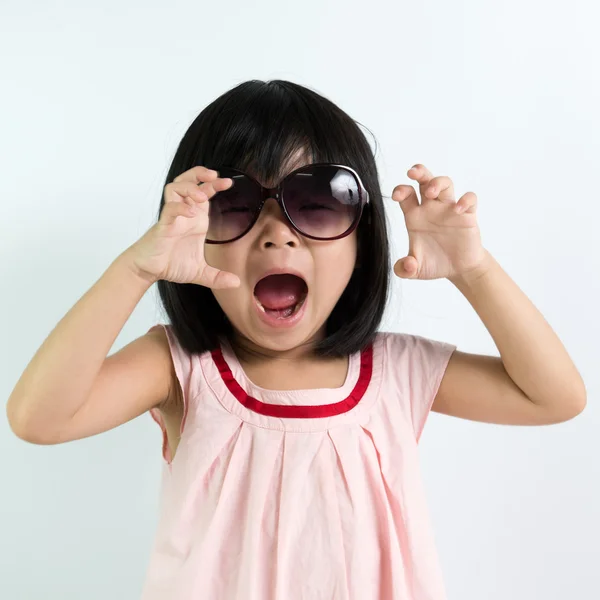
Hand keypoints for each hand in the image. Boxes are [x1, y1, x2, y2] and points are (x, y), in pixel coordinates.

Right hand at [125, 166, 239, 287]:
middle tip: (215, 176)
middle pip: (189, 181)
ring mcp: (172, 217)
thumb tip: (236, 283)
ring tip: (202, 196)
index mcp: (195, 219)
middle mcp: (184, 214)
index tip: (228, 182)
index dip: (215, 185)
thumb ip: (218, 277)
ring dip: (190, 187)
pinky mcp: (163, 225)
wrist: (148, 271)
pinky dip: (180, 207)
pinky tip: (191, 213)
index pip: (204, 193)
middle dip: (200, 174)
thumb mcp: (200, 272)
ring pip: (176, 187)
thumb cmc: (170, 264)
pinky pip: (170, 208)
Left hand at [391, 163, 487, 281]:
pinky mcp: (467, 215)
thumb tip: (407, 265)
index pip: (406, 194)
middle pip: (425, 180)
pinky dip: (465, 200)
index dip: (400, 190)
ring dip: (438, 182)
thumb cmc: (435, 264)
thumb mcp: (415, 271)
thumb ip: (405, 269)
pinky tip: (458, 210)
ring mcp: (449, 210)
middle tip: (412, 172)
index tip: (397, 196)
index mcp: (415, 216)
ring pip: (445, 183)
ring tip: (431, 192)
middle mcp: (431, 208)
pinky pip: (469, 199)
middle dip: (419, 172)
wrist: (458, 269)